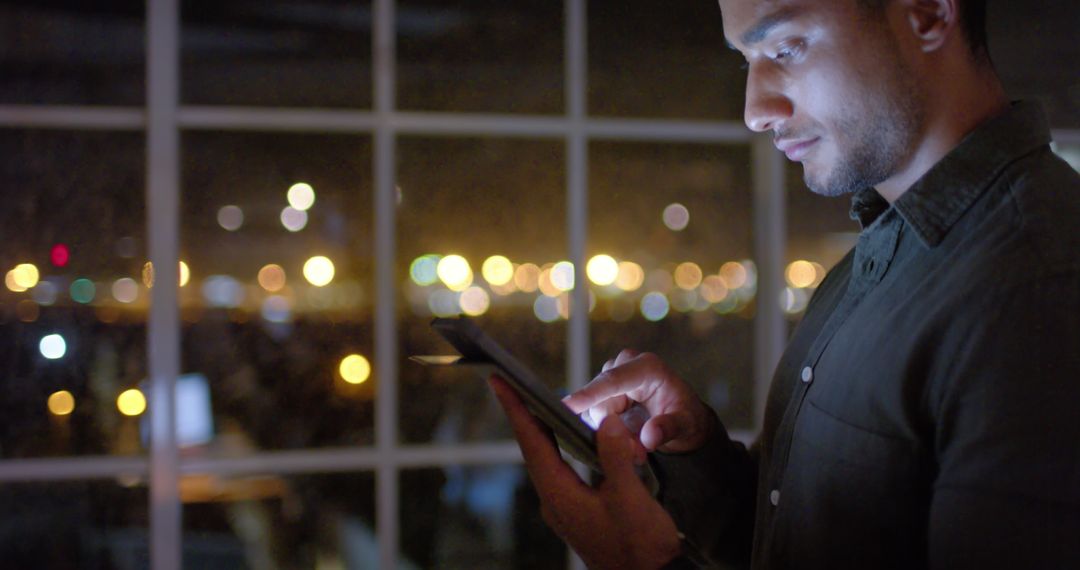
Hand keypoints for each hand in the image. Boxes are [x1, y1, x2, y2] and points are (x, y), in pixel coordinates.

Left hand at [489, 375, 681, 569]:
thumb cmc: (641, 545)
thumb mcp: (631, 498)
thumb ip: (616, 458)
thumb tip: (606, 422)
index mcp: (560, 496)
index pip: (532, 443)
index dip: (516, 410)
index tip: (499, 383)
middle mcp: (556, 501)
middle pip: (535, 449)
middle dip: (524, 415)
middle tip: (511, 383)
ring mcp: (566, 508)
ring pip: (549, 460)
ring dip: (543, 431)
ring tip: (535, 402)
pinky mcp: (579, 512)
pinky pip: (564, 471)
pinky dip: (562, 448)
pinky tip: (570, 437)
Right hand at [564, 350, 715, 453]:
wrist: (680, 419)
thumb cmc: (685, 417)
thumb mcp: (686, 425)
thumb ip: (669, 428)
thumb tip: (649, 437)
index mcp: (646, 367)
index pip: (612, 381)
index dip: (589, 394)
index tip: (568, 406)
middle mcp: (624, 366)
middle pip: (600, 402)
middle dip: (612, 432)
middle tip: (637, 453)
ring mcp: (610, 378)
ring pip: (594, 412)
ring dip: (611, 435)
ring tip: (638, 449)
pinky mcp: (601, 393)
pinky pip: (592, 417)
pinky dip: (607, 434)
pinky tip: (627, 441)